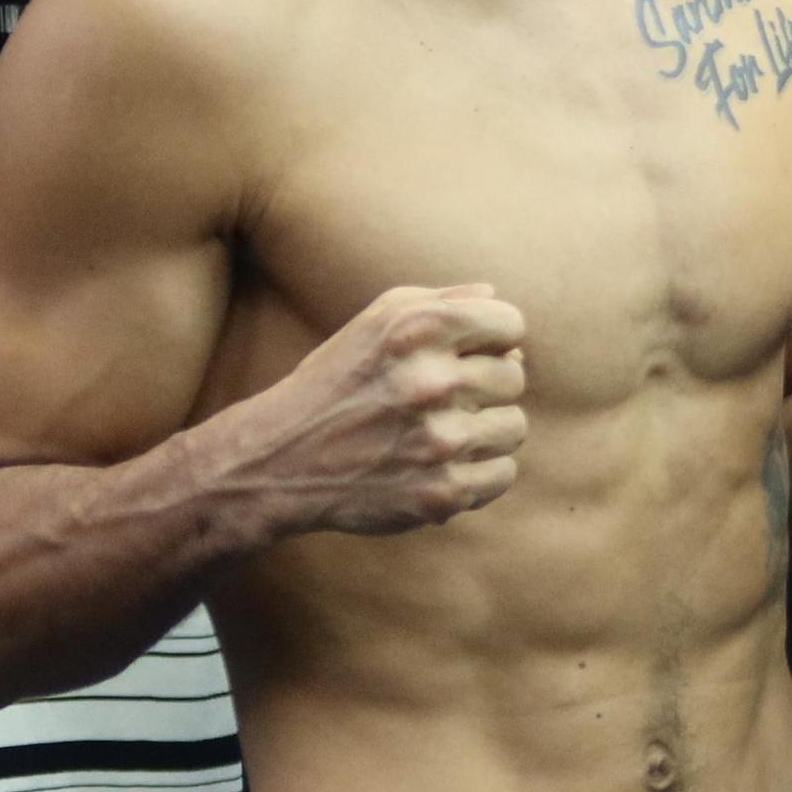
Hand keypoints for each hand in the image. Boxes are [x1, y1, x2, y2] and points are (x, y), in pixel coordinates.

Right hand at [246, 284, 528, 541]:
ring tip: (442, 433)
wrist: (277, 462)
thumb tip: (495, 298)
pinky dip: (479, 473)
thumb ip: (440, 301)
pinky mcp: (441, 492)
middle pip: (514, 377)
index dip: (495, 339)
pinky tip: (442, 465)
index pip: (510, 324)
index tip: (472, 354)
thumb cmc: (334, 384)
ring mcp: (439, 441)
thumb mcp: (374, 323)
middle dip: (486, 387)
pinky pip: (503, 474)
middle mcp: (432, 382)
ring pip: (514, 427)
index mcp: (419, 330)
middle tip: (445, 399)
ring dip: (486, 431)